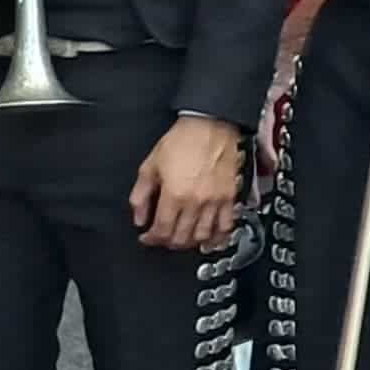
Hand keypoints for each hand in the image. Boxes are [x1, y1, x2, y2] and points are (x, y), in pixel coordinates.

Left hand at [130, 116, 245, 253]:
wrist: (210, 126)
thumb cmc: (182, 141)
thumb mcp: (149, 166)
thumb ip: (140, 195)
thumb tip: (139, 217)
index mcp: (174, 195)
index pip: (161, 230)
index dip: (151, 239)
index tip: (147, 236)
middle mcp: (196, 202)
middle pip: (181, 237)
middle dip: (168, 242)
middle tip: (162, 238)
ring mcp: (215, 201)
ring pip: (203, 236)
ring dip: (190, 242)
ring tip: (183, 239)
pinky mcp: (229, 197)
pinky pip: (226, 225)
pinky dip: (218, 237)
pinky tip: (210, 240)